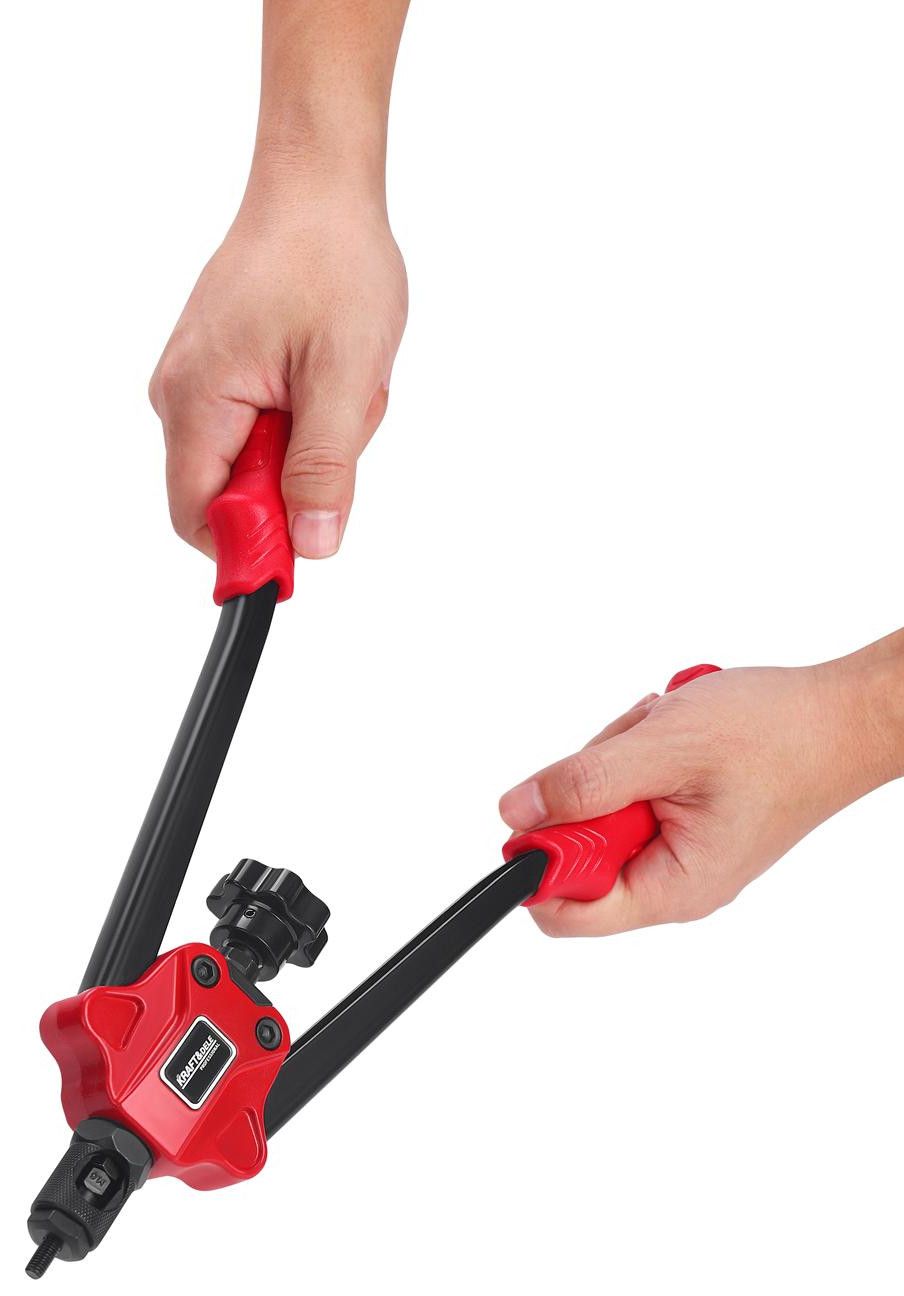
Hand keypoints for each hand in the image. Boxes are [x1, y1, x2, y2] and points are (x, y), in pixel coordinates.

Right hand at [149, 171, 406, 558]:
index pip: (199, 518)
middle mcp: (181, 395)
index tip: (310, 535)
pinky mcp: (223, 371)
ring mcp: (200, 382)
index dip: (253, 546)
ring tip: (340, 380)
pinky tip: (326, 371)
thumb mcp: (344, 378)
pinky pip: (263, 426)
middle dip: (300, 477)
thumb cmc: (330, 261)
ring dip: (312, 440)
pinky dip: (307, 414)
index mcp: (196, 400)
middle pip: (234, 494)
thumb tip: (311, 545)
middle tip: (343, 416)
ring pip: (257, 461)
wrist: (319, 187)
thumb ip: (323, 469)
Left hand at [499, 636, 903, 936]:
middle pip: (579, 848)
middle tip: (637, 748)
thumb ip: (586, 783)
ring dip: (619, 759)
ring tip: (669, 735)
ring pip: (602, 808)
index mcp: (674, 887)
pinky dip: (640, 753)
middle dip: (593, 786)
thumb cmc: (779, 734)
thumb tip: (517, 812)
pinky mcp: (683, 816)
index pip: (568, 910)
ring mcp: (679, 846)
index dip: (538, 860)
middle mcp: (674, 879)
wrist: (841, 715)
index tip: (542, 805)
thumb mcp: (666, 748)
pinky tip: (676, 736)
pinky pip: (629, 788)